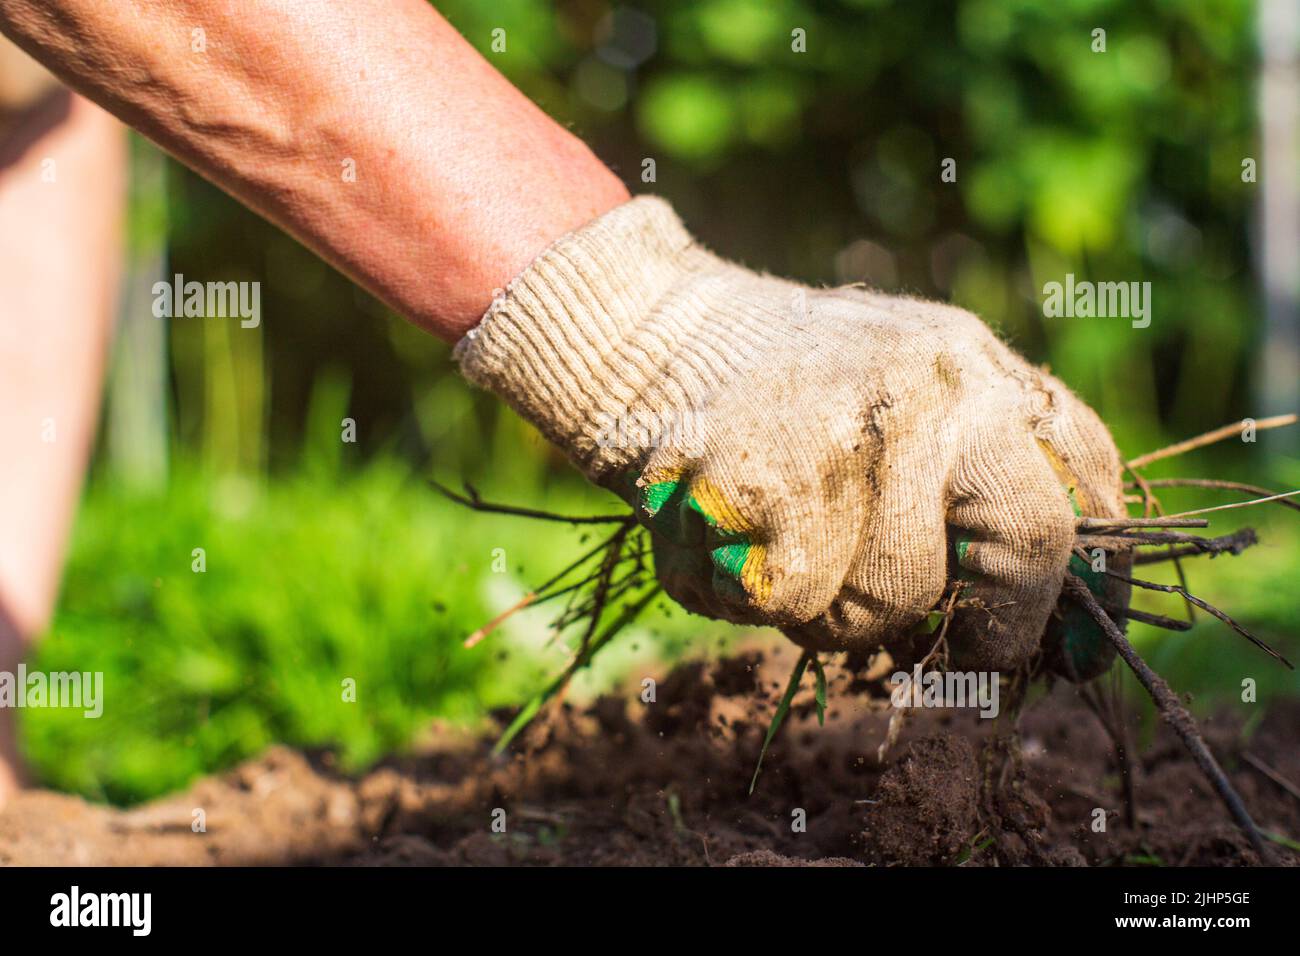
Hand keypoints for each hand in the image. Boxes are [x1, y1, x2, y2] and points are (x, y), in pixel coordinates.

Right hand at [457, 197, 1129, 674]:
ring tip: (794, 555)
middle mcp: (934, 389)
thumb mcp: (909, 383)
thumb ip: (982, 461)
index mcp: (978, 366)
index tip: (1063, 647)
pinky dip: (760, 599)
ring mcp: (849, 437)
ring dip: (841, 610)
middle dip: (998, 627)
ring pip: (891, 598)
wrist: (655, 336)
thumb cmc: (792, 390)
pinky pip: (795, 602)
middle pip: (1028, 542)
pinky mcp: (763, 489)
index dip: (1085, 582)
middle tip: (964, 656)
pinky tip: (737, 545)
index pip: (1083, 483)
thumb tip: (1054, 611)